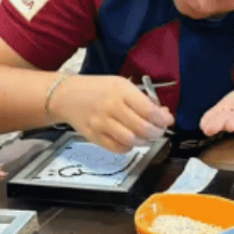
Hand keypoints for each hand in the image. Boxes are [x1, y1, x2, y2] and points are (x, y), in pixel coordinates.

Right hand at [48, 74, 173, 152]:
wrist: (67, 95)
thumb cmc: (96, 89)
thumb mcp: (121, 85)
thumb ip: (142, 100)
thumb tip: (163, 115)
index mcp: (120, 91)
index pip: (149, 110)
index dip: (162, 119)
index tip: (166, 120)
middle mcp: (110, 107)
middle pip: (142, 128)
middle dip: (156, 132)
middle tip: (158, 130)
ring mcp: (101, 123)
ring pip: (131, 141)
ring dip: (144, 141)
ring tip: (145, 136)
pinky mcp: (94, 136)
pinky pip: (117, 148)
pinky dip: (128, 148)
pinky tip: (129, 140)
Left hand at [199, 80, 233, 136]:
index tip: (231, 126)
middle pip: (233, 121)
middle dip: (224, 124)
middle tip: (214, 128)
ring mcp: (233, 113)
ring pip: (222, 120)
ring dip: (213, 123)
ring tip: (205, 128)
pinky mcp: (225, 108)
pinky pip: (215, 114)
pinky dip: (209, 118)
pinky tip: (202, 122)